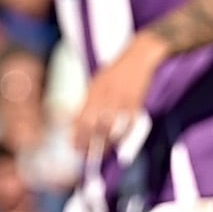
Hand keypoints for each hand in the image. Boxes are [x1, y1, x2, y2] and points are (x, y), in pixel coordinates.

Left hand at [74, 33, 167, 154]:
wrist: (139, 57)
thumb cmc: (116, 71)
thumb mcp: (96, 83)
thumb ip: (87, 101)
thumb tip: (75, 120)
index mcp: (93, 92)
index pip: (81, 118)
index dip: (76, 134)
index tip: (73, 146)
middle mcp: (105, 97)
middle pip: (93, 126)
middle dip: (87, 142)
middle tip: (84, 154)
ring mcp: (121, 101)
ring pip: (110, 128)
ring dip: (105, 143)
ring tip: (101, 154)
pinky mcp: (136, 103)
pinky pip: (129, 124)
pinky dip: (123, 135)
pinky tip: (119, 143)